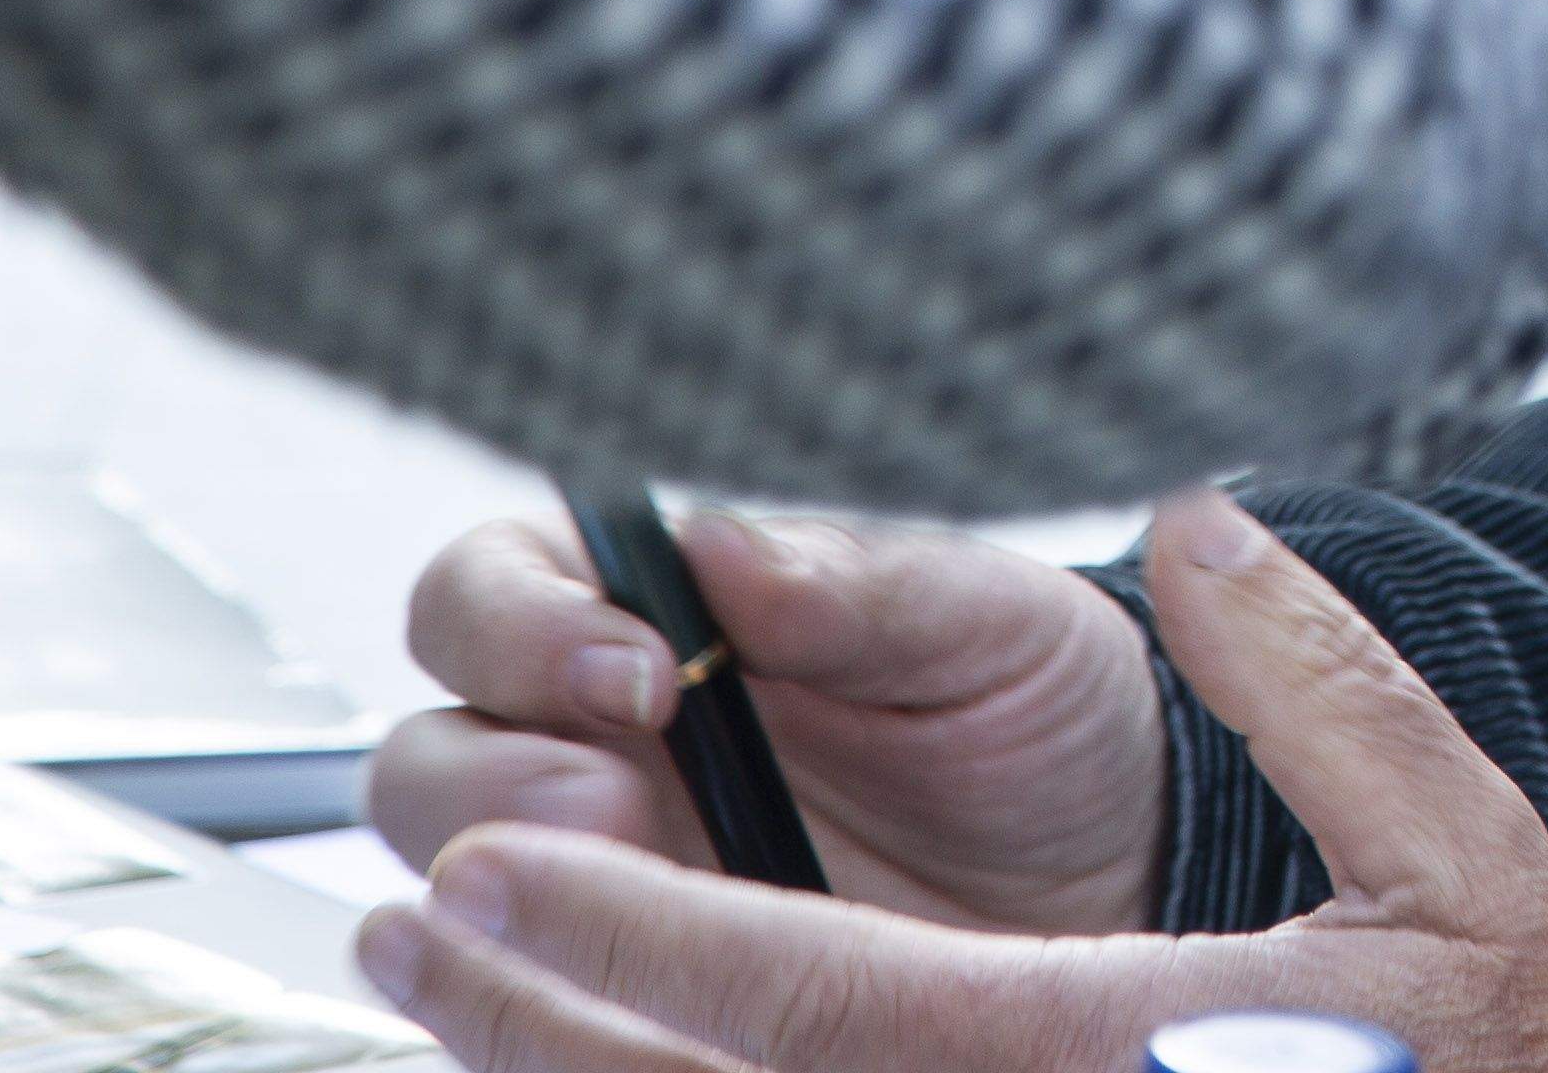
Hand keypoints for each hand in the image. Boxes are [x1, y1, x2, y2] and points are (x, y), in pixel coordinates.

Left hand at [362, 492, 1547, 1072]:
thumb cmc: (1512, 1049)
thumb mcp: (1456, 850)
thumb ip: (1323, 685)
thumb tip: (1202, 531)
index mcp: (1108, 1056)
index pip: (818, 1003)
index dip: (638, 936)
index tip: (506, 865)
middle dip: (543, 1010)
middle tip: (426, 910)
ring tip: (447, 984)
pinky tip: (589, 1068)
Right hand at [371, 508, 1161, 937]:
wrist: (1114, 860)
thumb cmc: (1038, 709)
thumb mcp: (983, 624)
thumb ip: (859, 586)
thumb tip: (728, 547)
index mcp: (660, 615)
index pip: (495, 590)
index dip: (526, 623)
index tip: (636, 666)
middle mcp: (602, 743)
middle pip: (433, 750)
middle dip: (492, 778)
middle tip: (610, 801)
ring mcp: (606, 877)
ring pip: (453, 884)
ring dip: (497, 892)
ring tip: (629, 882)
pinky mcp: (633, 985)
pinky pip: (533, 1000)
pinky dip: (543, 999)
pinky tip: (627, 990)